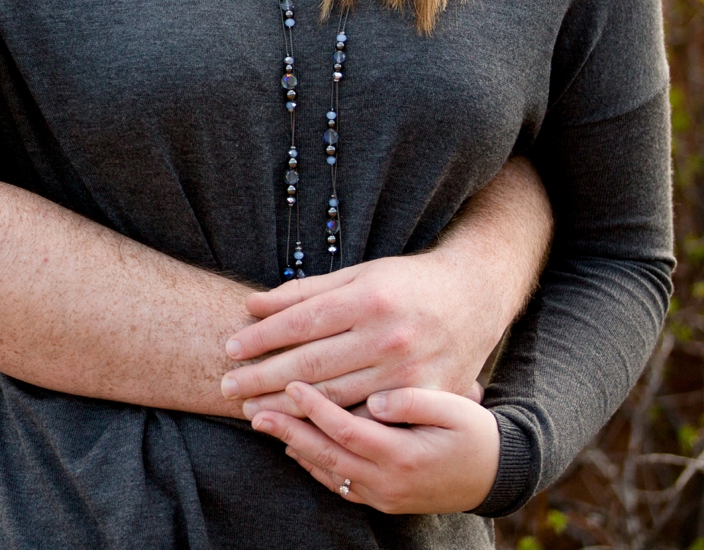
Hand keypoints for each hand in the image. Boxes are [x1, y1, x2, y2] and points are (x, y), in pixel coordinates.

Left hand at [219, 251, 504, 411]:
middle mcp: (388, 336)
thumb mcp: (359, 274)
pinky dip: (336, 426)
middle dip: (263, 379)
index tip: (229, 349)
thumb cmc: (407, 282)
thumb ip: (305, 291)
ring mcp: (409, 370)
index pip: (301, 322)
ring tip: (254, 413)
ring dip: (289, 409)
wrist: (475, 295)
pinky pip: (372, 418)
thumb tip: (252, 304)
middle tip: (228, 388)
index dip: (262, 338)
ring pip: (337, 397)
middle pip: (312, 364)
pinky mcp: (427, 394)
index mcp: (368, 299)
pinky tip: (304, 429)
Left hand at [251, 381, 499, 514]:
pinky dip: (313, 465)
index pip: (346, 430)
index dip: (314, 408)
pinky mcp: (382, 500)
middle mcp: (388, 481)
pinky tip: (294, 446)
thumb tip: (376, 399)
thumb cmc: (476, 433)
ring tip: (264, 422)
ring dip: (293, 447)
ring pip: (327, 471)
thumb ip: (414, 401)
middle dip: (288, 430)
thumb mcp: (456, 410)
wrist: (496, 476)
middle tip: (254, 409)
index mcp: (403, 455)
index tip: (290, 384)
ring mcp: (383, 495)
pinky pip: (338, 484)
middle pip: (326, 455)